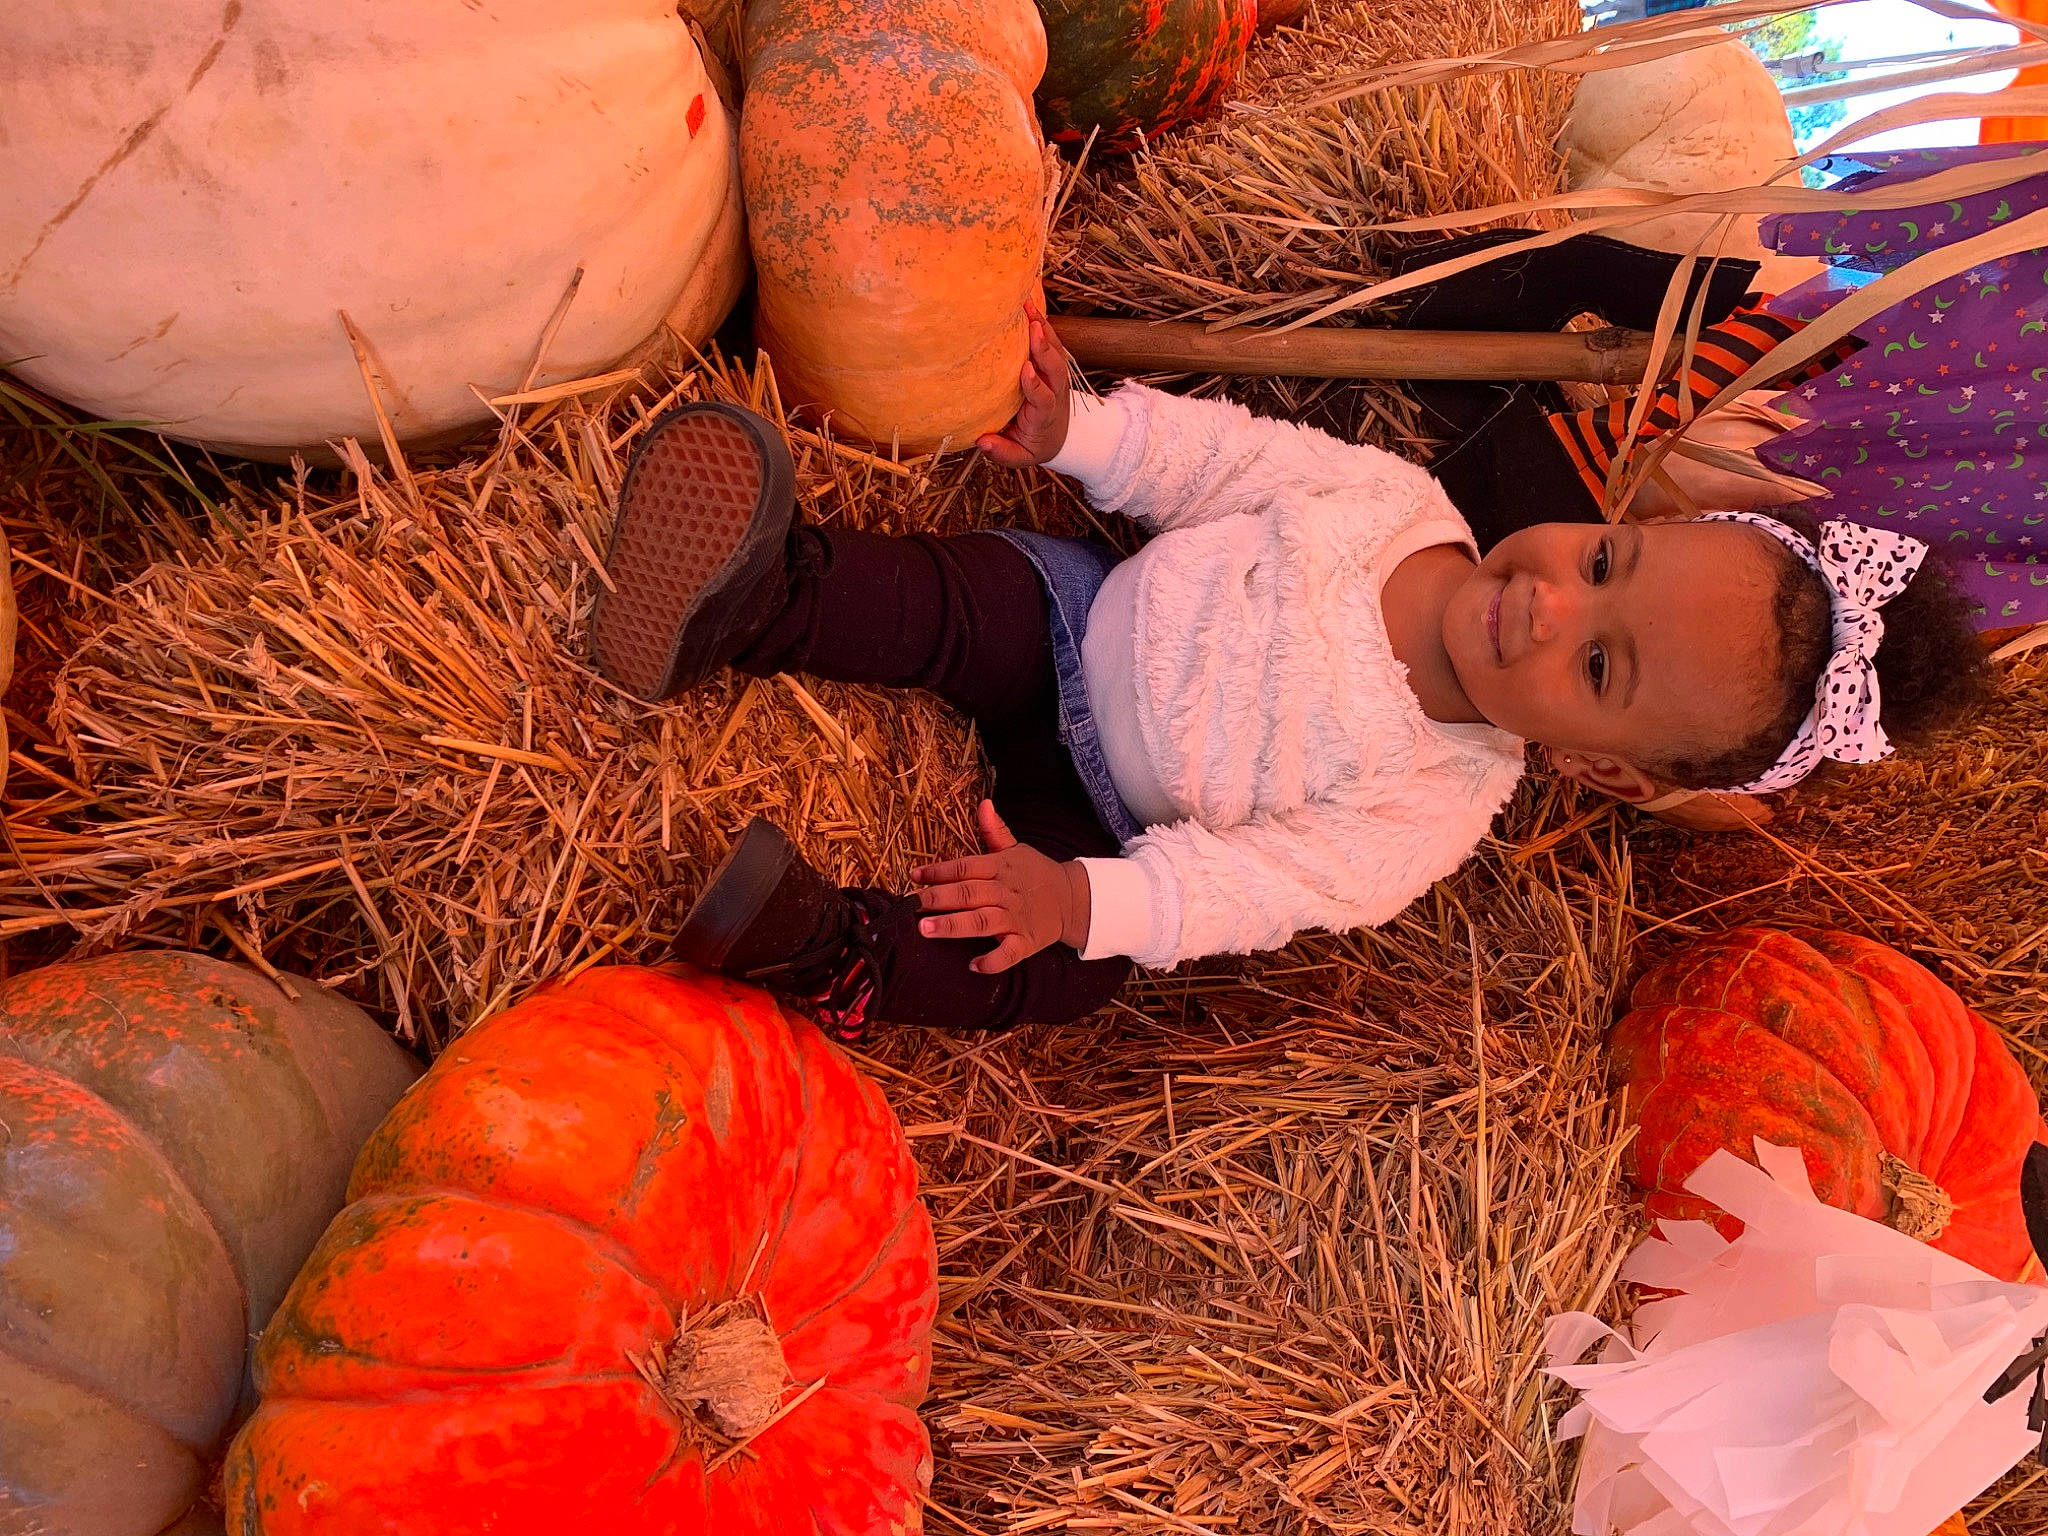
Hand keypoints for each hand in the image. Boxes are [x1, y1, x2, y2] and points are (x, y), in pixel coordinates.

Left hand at [909, 800, 1090, 972]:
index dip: (939, 871)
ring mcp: (1017, 919)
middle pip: (969, 894)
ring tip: (926, 929)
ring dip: (954, 925)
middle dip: (938, 898)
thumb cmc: (1035, 873)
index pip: (966, 867)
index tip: (914, 875)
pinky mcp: (1026, 942)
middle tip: (911, 903)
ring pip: (982, 922)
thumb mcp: (1017, 849)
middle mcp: (1006, 892)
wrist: (1072, 899)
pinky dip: (993, 961)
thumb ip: (995, 830)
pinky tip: (973, 966)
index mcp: (1001, 867)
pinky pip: (1009, 953)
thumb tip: (984, 803)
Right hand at [976, 305, 1070, 468]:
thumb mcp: (1020, 457)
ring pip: (1055, 349)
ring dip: (1042, 326)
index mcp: (1045, 415)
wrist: (1061, 436)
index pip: (1044, 399)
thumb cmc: (1034, 445)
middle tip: (1031, 325)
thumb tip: (981, 442)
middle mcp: (1056, 392)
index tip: (1026, 369)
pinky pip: (1050, 340)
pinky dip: (1041, 322)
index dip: (1036, 385)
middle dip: (1044, 347)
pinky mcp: (1053, 364)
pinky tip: (1026, 305)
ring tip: (1025, 305)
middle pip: (1056, 368)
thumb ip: (1002, 452)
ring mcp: (1057, 377)